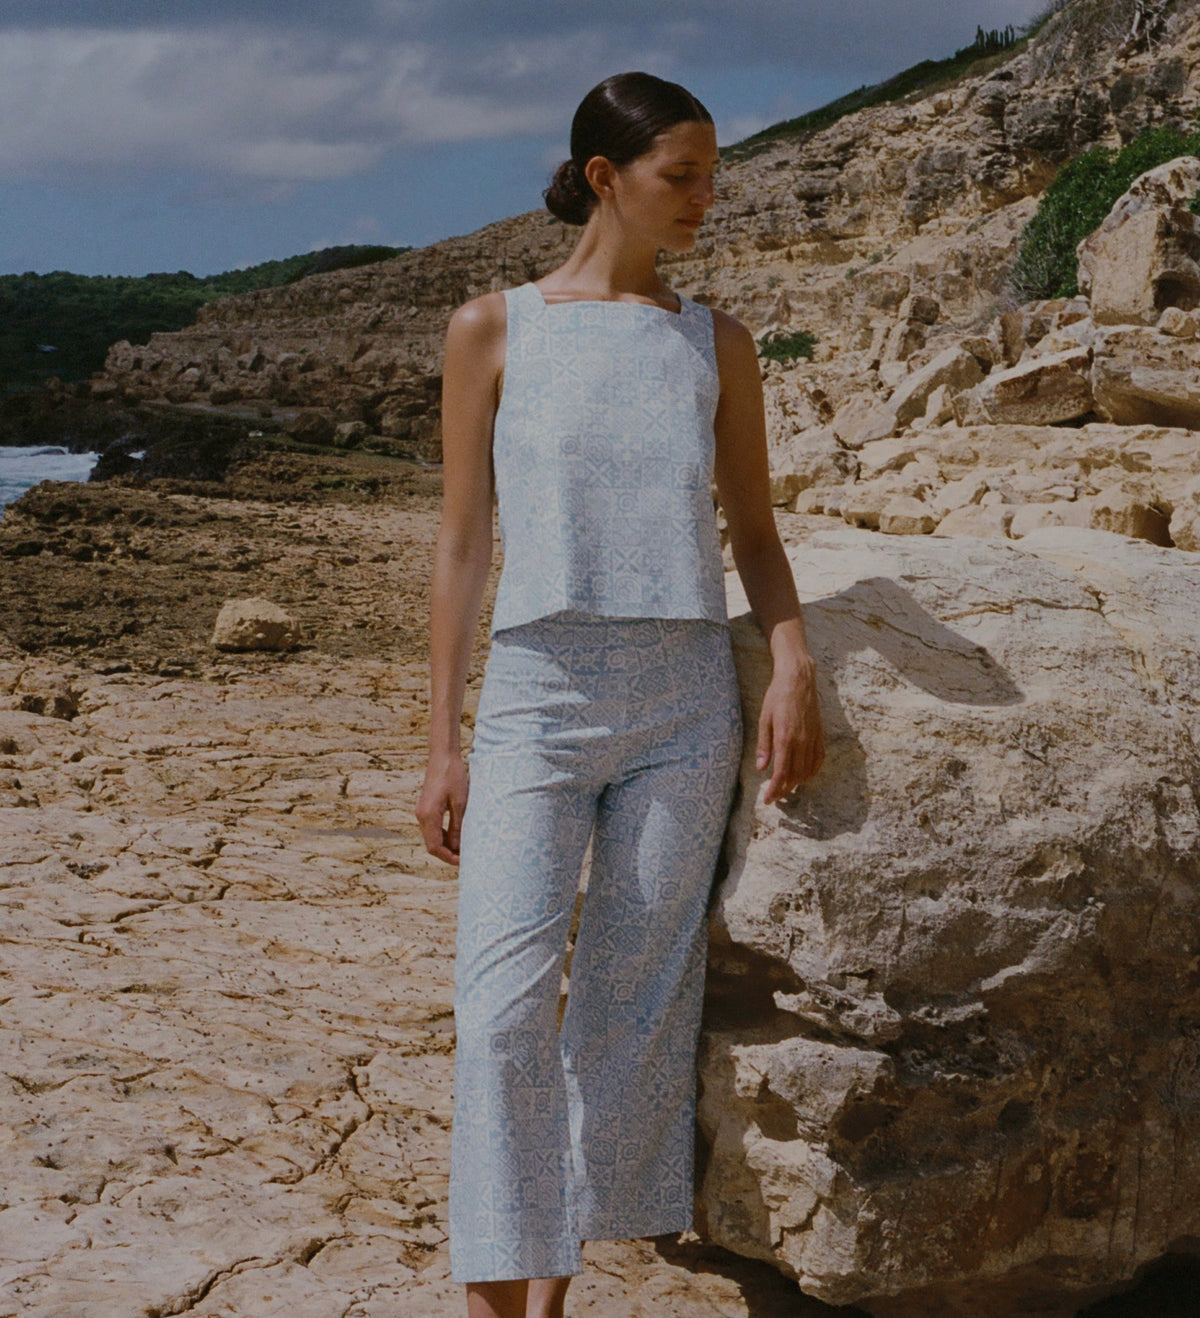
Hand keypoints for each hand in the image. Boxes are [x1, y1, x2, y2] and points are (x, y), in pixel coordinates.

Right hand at [416, 751, 469, 864]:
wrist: (443, 756)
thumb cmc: (453, 776)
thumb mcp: (460, 803)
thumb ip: (457, 827)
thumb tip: (458, 848)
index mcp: (428, 816)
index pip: (434, 847)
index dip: (448, 858)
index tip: (463, 862)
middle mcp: (421, 816)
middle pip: (432, 844)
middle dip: (447, 854)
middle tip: (466, 858)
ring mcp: (422, 811)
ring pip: (432, 837)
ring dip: (446, 845)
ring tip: (464, 848)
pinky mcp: (426, 807)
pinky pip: (433, 828)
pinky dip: (443, 835)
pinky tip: (457, 836)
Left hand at [756, 656, 824, 805]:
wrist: (798, 679)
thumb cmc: (777, 696)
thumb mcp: (764, 719)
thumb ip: (764, 745)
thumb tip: (761, 768)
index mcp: (785, 738)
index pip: (781, 774)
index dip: (774, 790)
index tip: (768, 800)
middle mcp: (802, 742)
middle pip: (795, 776)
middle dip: (784, 790)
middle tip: (774, 797)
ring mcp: (813, 738)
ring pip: (808, 770)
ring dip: (797, 783)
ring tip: (786, 788)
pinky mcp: (820, 734)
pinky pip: (819, 759)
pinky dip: (812, 771)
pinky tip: (804, 775)